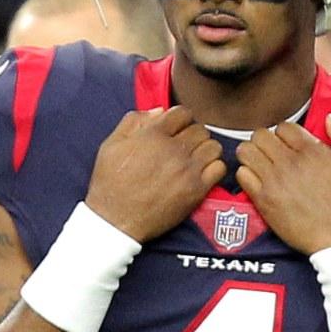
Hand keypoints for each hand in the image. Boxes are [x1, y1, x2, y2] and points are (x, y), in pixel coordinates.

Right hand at [85, 106, 225, 241]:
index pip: (183, 113)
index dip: (180, 119)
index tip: (177, 128)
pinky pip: (219, 168)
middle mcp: (174, 149)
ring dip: (206, 149)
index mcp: (153, 134)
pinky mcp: (196, 190)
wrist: (115, 220)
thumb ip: (133, 121)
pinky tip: (202, 173)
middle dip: (193, 134)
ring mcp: (187, 170)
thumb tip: (159, 111)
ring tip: (195, 158)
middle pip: (200, 129)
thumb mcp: (111, 144)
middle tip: (184, 146)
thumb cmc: (110, 183)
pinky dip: (214, 168)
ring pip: (213, 146)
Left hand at [236, 114, 330, 254]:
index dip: (286, 134)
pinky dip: (247, 174)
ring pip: (246, 151)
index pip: (283, 126)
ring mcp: (274, 181)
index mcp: (312, 151)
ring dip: (252, 154)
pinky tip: (259, 181)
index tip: (290, 145)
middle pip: (260, 135)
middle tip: (273, 153)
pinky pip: (241, 174)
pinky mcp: (263, 200)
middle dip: (266, 141)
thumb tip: (330, 119)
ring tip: (262, 164)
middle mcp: (289, 162)